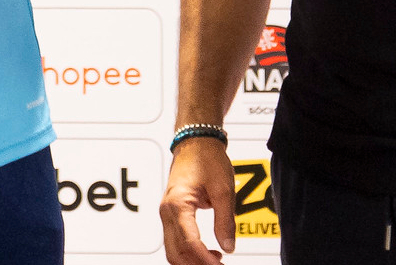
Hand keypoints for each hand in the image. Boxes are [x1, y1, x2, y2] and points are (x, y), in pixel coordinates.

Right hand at [161, 138, 235, 263]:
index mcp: (178, 203)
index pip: (189, 242)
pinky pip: (175, 240)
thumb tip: (228, 246)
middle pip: (176, 252)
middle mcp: (167, 210)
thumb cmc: (207, 158)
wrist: (196, 141)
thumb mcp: (223, 189)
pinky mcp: (171, 213)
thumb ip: (226, 220)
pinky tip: (208, 252)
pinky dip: (189, 252)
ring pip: (172, 249)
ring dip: (192, 261)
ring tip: (216, 262)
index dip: (205, 260)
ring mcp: (166, 212)